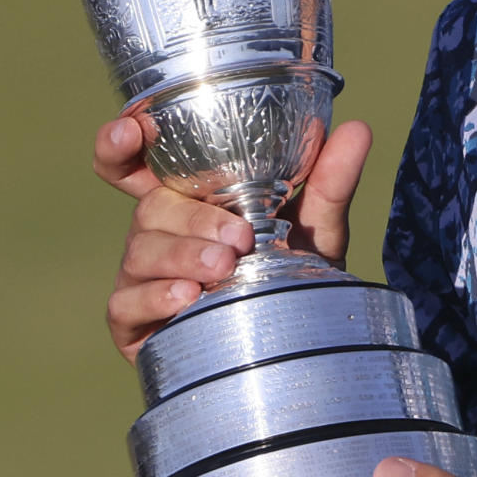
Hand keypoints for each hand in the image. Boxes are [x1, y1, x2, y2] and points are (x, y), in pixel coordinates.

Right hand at [95, 117, 371, 363]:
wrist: (295, 347)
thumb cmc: (292, 276)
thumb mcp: (315, 226)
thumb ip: (330, 179)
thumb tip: (358, 129)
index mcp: (190, 198)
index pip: (134, 162)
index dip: (119, 144)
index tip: (131, 132)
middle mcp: (159, 231)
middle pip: (151, 207)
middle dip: (192, 219)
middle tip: (239, 238)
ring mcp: (141, 276)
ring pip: (141, 250)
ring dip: (183, 256)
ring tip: (223, 268)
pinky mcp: (133, 322)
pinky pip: (127, 302)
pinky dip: (157, 296)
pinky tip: (187, 299)